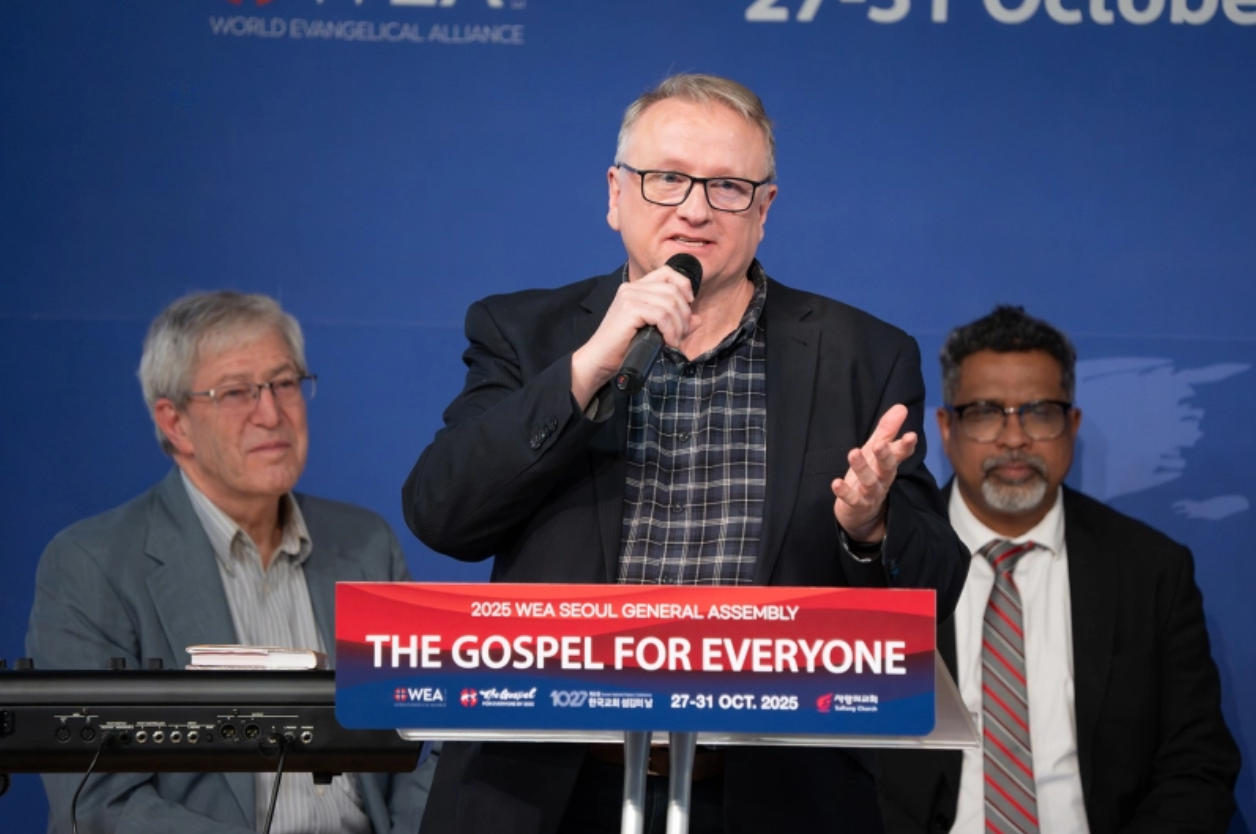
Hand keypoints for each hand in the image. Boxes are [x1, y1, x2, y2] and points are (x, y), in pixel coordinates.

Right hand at [571, 265, 701, 407]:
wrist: (601, 359)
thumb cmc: (625, 346)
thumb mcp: (655, 331)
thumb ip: (675, 322)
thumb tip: (697, 320)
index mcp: (637, 287)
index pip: (668, 271)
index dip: (684, 285)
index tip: (688, 305)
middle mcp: (632, 287)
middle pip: (673, 289)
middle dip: (684, 313)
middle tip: (680, 333)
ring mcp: (629, 296)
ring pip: (670, 302)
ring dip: (678, 324)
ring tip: (674, 340)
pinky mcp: (629, 309)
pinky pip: (661, 315)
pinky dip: (670, 330)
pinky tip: (668, 341)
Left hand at [831, 404, 917, 542]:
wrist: (862, 514)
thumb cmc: (871, 475)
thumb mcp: (876, 451)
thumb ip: (887, 430)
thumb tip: (901, 407)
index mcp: (888, 464)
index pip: (900, 454)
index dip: (906, 445)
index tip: (912, 435)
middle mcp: (882, 479)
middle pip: (887, 468)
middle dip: (885, 456)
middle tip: (880, 445)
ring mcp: (870, 494)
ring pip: (869, 482)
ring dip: (861, 468)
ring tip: (853, 453)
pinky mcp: (856, 506)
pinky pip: (851, 500)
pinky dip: (844, 492)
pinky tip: (835, 483)